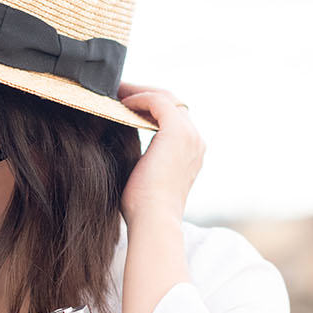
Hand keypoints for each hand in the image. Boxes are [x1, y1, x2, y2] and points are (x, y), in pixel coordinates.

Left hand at [117, 83, 203, 224]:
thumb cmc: (142, 209)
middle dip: (145, 94)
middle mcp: (196, 142)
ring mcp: (190, 136)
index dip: (149, 107)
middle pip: (173, 103)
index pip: (174, 118)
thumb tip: (116, 142)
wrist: (153, 220)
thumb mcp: (142, 176)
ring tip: (116, 92)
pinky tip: (122, 103)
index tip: (124, 104)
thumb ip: (140, 156)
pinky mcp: (177, 132)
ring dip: (140, 92)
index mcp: (191, 153)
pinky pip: (158, 101)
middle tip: (118, 91)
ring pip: (167, 98)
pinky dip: (139, 97)